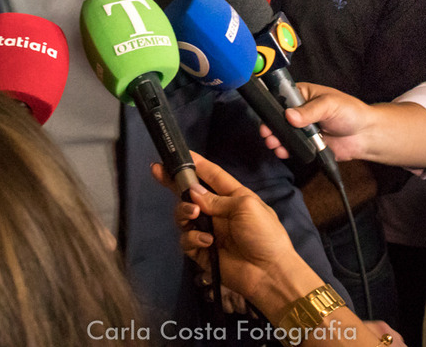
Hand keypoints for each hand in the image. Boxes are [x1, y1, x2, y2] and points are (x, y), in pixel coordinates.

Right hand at [152, 152, 317, 306]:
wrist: (269, 273)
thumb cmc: (264, 234)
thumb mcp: (245, 207)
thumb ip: (217, 199)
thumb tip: (193, 192)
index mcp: (233, 197)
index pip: (212, 176)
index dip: (198, 164)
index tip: (181, 153)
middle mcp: (218, 211)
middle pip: (191, 194)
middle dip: (174, 183)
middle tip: (157, 172)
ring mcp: (209, 231)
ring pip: (184, 215)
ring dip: (184, 211)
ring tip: (193, 214)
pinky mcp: (202, 251)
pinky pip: (186, 239)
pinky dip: (192, 238)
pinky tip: (207, 241)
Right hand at [256, 83, 373, 161]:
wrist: (364, 135)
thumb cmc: (350, 112)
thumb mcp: (329, 105)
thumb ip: (309, 111)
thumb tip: (290, 116)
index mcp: (302, 94)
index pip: (281, 97)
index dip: (272, 107)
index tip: (267, 117)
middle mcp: (299, 111)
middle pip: (278, 118)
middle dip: (271, 126)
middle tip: (267, 133)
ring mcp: (301, 129)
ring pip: (283, 133)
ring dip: (276, 139)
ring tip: (273, 144)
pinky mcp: (305, 144)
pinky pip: (291, 147)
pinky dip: (285, 150)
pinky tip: (282, 151)